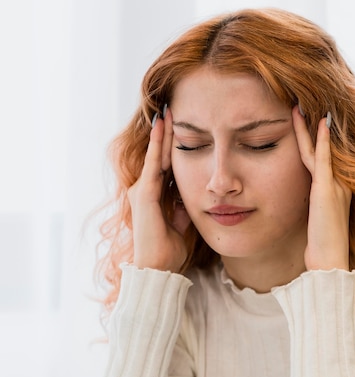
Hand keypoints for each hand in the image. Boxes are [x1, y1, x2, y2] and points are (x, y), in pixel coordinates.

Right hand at [127, 108, 190, 271]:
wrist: (157, 268)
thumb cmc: (168, 250)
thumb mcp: (181, 223)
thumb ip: (182, 208)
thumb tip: (191, 196)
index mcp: (153, 197)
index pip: (163, 166)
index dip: (171, 146)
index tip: (179, 126)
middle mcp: (143, 190)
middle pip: (158, 157)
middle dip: (165, 134)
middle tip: (170, 109)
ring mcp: (141, 191)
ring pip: (155, 156)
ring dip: (161, 134)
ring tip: (167, 111)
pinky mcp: (144, 195)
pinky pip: (154, 164)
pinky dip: (159, 146)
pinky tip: (164, 128)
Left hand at [292, 106, 351, 270]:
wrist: (329, 260)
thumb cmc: (322, 245)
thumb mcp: (318, 220)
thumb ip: (316, 206)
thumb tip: (311, 202)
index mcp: (336, 188)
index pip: (323, 157)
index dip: (315, 138)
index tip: (308, 119)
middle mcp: (339, 182)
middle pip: (323, 148)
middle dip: (312, 126)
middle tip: (303, 102)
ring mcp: (335, 184)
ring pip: (320, 148)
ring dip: (311, 127)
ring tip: (300, 106)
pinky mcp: (327, 190)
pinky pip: (324, 159)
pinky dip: (322, 141)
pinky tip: (319, 123)